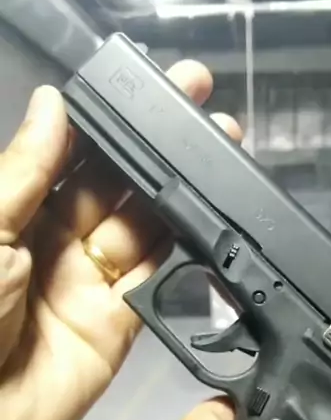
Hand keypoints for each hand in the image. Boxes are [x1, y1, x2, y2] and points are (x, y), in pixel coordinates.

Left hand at [0, 62, 241, 419]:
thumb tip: (51, 104)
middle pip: (117, 189)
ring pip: (144, 233)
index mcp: (14, 213)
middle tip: (204, 117)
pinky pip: (157, 288)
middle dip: (160, 154)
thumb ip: (23, 171)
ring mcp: (87, 287)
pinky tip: (210, 229)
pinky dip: (184, 261)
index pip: (71, 155)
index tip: (151, 89)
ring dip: (182, 200)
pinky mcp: (115, 330)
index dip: (113, 122)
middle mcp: (54, 244)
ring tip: (221, 160)